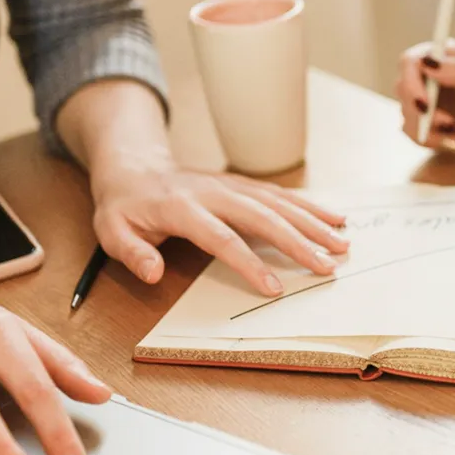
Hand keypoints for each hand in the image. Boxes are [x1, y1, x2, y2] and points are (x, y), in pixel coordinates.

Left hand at [90, 150, 348, 295]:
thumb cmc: (124, 206)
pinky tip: (336, 218)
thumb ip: (131, 252)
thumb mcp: (111, 231)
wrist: (134, 165)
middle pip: (262, 216)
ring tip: (343, 243)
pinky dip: (310, 205)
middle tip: (328, 267)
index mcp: (181, 207)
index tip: (274, 289)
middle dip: (298, 242)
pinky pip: (280, 193)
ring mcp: (232, 184)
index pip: (221, 237)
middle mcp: (213, 191)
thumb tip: (153, 274)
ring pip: (278, 201)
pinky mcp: (243, 183)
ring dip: (313, 222)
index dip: (249, 263)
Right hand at [396, 39, 454, 150]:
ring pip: (405, 113)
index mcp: (442, 55)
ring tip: (454, 134)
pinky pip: (411, 130)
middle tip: (449, 125)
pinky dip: (429, 139)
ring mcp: (422, 95)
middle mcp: (427, 72)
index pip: (410, 62)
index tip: (425, 105)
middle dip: (422, 112)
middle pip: (403, 89)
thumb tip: (429, 62)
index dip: (412, 84)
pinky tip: (450, 141)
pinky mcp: (422, 116)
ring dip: (427, 129)